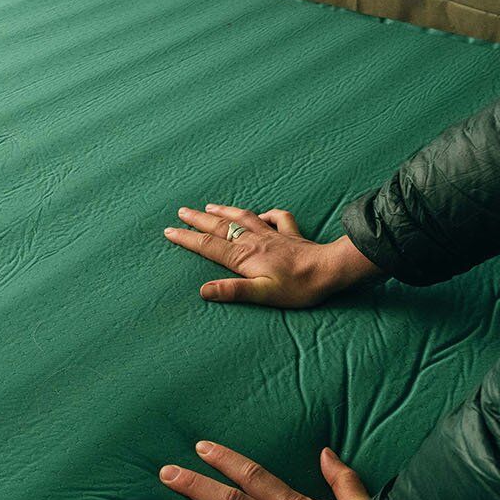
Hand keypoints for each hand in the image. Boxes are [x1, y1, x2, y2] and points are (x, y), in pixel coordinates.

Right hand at [163, 204, 381, 306]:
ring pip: (243, 218)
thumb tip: (203, 290)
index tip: (169, 231)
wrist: (329, 270)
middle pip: (221, 227)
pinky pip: (276, 218)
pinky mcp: (290, 235)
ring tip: (209, 206)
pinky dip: (266, 214)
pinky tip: (263, 214)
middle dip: (198, 220)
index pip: (209, 245)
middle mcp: (254, 241)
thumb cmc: (297, 287)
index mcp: (244, 256)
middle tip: (181, 211)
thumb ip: (232, 291)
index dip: (187, 238)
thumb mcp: (262, 293)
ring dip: (224, 212)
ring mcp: (272, 235)